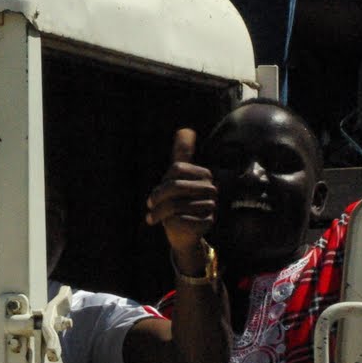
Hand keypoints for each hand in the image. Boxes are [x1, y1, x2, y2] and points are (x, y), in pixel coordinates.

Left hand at [144, 129, 215, 254]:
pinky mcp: (207, 223)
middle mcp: (211, 189)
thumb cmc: (178, 202)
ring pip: (175, 204)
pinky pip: (180, 219)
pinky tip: (166, 225)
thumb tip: (186, 129)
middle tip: (150, 205)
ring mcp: (211, 206)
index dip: (162, 181)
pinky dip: (168, 222)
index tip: (156, 194)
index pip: (176, 169)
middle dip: (158, 197)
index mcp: (204, 174)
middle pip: (174, 186)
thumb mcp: (176, 178)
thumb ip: (181, 154)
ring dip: (159, 212)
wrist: (183, 233)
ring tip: (152, 217)